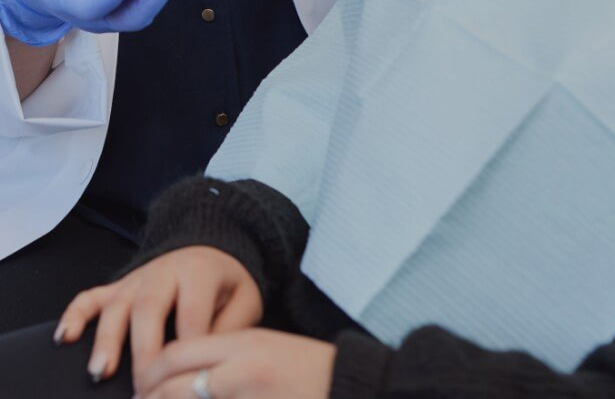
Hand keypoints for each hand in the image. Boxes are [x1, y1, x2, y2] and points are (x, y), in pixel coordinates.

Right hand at [55, 246, 262, 389]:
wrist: (211, 248)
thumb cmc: (226, 285)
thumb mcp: (245, 299)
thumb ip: (232, 327)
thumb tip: (209, 362)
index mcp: (199, 272)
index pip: (191, 314)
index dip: (186, 351)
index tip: (183, 382)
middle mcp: (164, 271)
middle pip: (148, 308)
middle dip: (143, 352)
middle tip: (142, 390)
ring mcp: (137, 278)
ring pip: (117, 305)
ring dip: (106, 339)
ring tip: (99, 372)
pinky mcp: (118, 286)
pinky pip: (91, 296)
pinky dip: (75, 314)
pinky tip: (64, 338)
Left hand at [136, 328, 336, 398]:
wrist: (351, 382)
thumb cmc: (309, 371)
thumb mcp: (267, 354)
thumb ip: (231, 361)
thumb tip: (192, 379)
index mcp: (244, 343)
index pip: (180, 351)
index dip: (152, 372)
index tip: (140, 388)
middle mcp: (242, 365)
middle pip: (176, 380)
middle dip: (150, 396)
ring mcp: (249, 391)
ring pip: (190, 398)